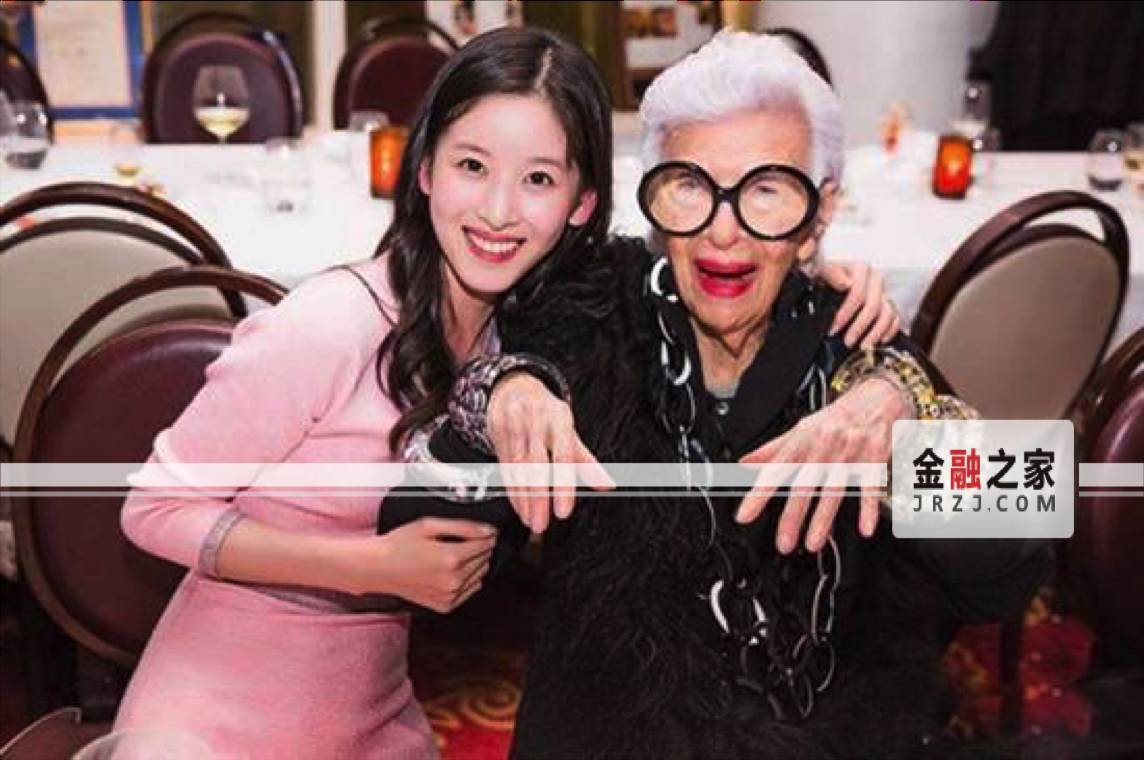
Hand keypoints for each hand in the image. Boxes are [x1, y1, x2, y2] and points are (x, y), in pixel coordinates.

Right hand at [353, 518, 495, 611]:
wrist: (378, 567)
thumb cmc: (398, 545)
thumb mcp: (430, 525)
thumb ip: (464, 526)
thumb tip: (488, 531)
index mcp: (451, 558)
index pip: (487, 543)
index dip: (485, 534)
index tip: (478, 531)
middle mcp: (453, 580)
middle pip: (486, 559)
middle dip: (479, 548)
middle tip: (459, 542)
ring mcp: (449, 595)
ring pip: (481, 575)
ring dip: (474, 564)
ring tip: (451, 556)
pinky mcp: (445, 605)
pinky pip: (470, 590)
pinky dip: (466, 580)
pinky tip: (448, 572)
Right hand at [488, 373, 614, 533]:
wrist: (512, 386)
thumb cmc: (547, 412)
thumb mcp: (569, 430)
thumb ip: (586, 460)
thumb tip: (607, 484)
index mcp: (559, 419)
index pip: (563, 456)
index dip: (562, 486)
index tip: (563, 511)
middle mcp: (535, 421)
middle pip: (536, 466)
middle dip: (538, 499)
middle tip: (542, 525)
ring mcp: (513, 427)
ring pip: (518, 469)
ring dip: (524, 500)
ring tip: (532, 522)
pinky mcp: (497, 435)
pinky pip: (505, 469)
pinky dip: (513, 491)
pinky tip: (520, 508)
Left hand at [735, 376, 911, 552]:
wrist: (880, 395)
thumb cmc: (838, 417)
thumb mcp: (802, 429)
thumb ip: (773, 450)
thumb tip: (744, 465)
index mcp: (802, 440)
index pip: (775, 470)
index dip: (758, 494)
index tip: (745, 515)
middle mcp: (824, 446)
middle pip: (804, 485)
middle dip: (792, 516)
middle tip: (783, 543)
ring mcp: (850, 452)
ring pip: (834, 489)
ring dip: (823, 519)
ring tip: (813, 543)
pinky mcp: (875, 458)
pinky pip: (871, 486)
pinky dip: (867, 508)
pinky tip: (863, 528)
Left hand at [818, 260, 900, 348]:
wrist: (829, 277)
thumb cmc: (824, 274)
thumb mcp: (819, 269)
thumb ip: (830, 272)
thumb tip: (846, 284)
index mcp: (860, 269)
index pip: (858, 293)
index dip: (846, 313)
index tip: (834, 328)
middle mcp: (876, 279)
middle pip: (873, 305)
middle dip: (859, 326)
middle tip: (848, 341)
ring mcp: (883, 291)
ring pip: (887, 313)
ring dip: (876, 332)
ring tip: (863, 346)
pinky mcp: (888, 303)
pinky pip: (895, 318)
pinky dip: (890, 331)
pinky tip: (880, 341)